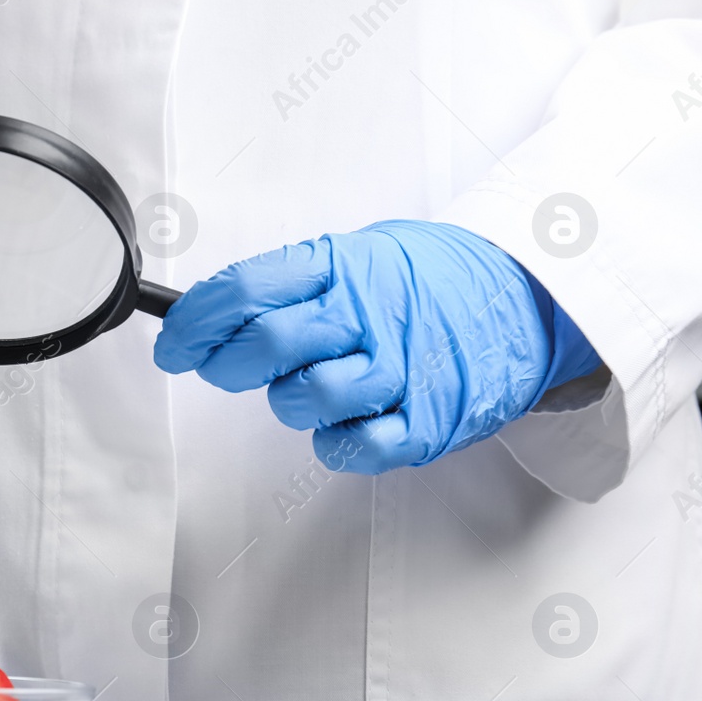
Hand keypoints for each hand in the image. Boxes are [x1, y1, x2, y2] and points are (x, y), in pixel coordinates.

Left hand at [153, 220, 600, 472]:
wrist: (529, 295)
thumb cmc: (430, 281)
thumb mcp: (360, 254)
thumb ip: (293, 283)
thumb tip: (207, 316)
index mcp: (344, 265)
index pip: (244, 291)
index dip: (193, 323)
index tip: (173, 343)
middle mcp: (368, 314)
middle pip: (267, 346)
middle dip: (225, 365)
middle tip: (221, 367)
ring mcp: (399, 369)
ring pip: (304, 399)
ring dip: (289, 400)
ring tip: (313, 384)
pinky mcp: (424, 421)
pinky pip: (352, 446)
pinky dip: (335, 442)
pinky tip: (346, 421)